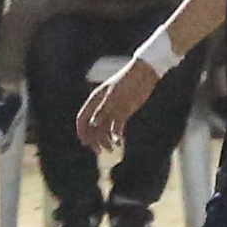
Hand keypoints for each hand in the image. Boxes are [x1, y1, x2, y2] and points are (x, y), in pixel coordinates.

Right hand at [79, 50, 156, 165]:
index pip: (83, 119)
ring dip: (105, 140)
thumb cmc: (127, 83)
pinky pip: (116, 127)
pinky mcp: (123, 113)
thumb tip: (92, 124)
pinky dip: (116, 136)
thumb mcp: (114, 98)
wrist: (144, 76)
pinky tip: (119, 142)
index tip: (85, 144)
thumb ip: (103, 111)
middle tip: (101, 151)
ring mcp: (112, 110)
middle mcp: (101, 107)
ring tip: (112, 149)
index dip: (82, 132)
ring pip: (104, 129)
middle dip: (94, 140)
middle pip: (92, 127)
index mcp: (95, 101)